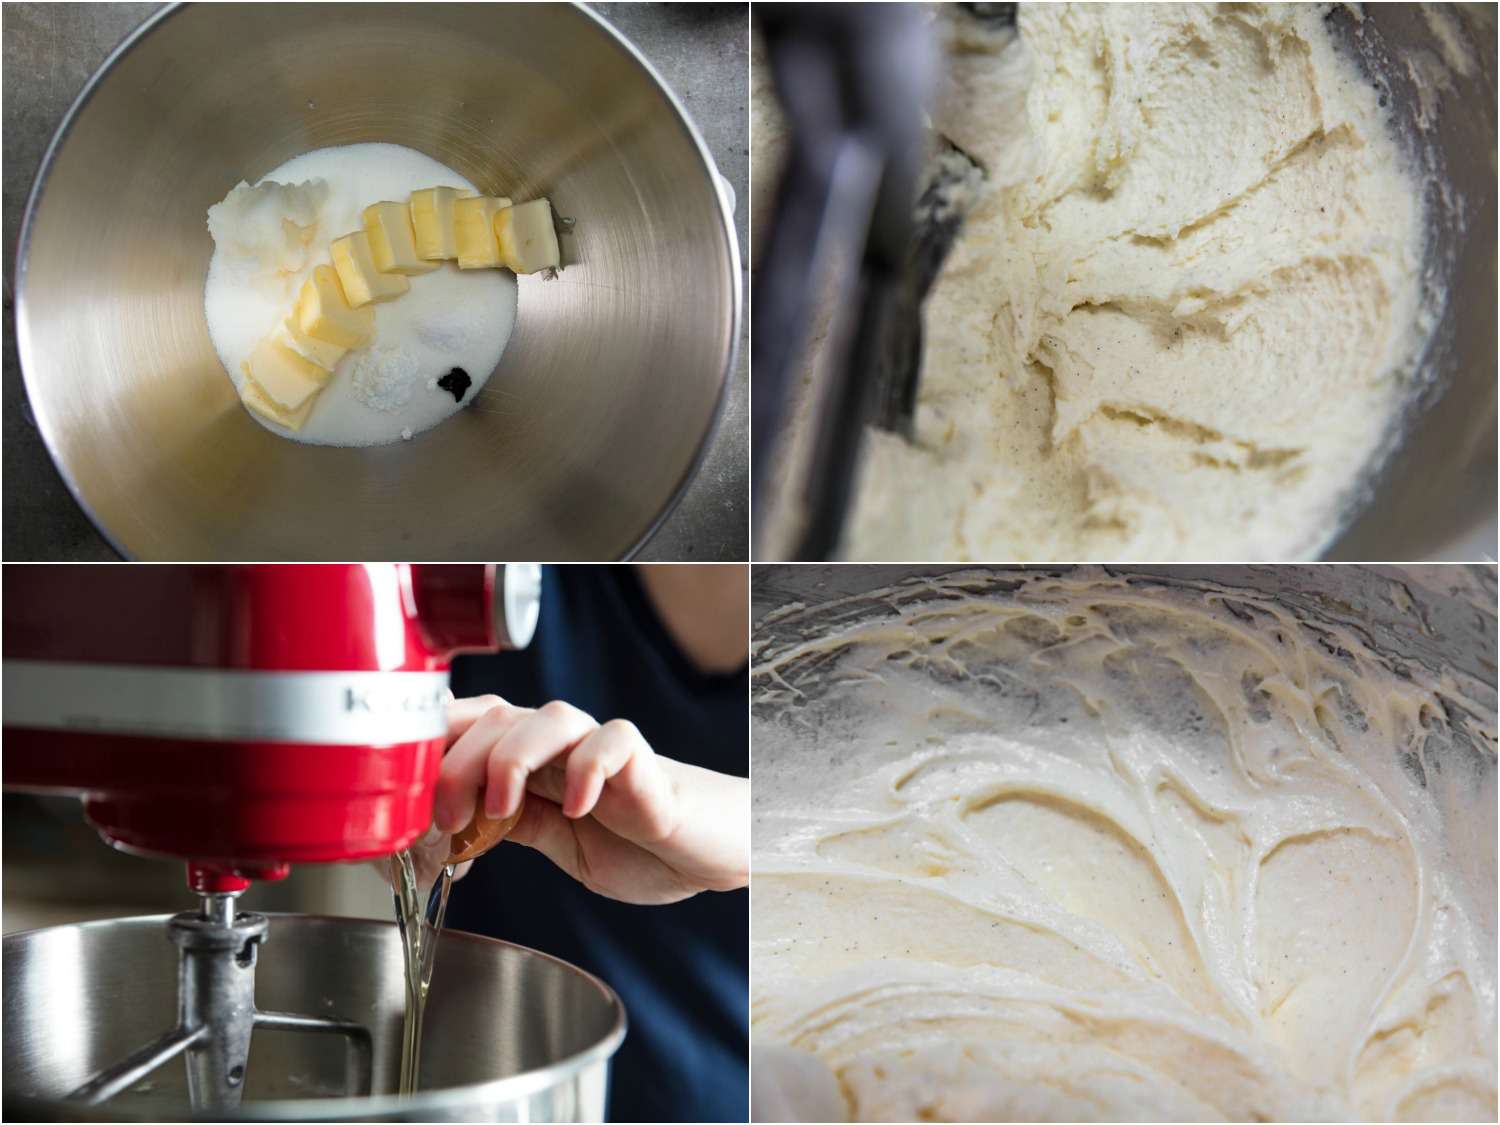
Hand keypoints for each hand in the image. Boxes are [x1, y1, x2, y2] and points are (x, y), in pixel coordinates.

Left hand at [432, 695, 748, 904]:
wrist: (705, 851)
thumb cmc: (639, 843)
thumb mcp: (556, 843)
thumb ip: (512, 826)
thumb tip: (444, 833)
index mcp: (533, 759)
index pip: (469, 726)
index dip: (430, 749)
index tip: (401, 800)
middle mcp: (562, 744)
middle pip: (495, 717)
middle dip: (457, 763)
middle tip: (445, 818)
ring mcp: (601, 748)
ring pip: (547, 717)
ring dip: (510, 759)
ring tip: (500, 809)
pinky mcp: (642, 762)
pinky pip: (611, 741)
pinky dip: (587, 768)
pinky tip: (578, 807)